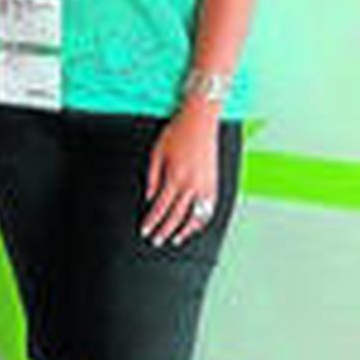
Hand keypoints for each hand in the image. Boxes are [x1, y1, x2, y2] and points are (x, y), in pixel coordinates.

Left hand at [140, 103, 219, 247]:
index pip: (161, 208)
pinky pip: (209, 208)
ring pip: (195, 216)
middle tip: (156, 240)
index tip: (145, 231)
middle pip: (176, 216)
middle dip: (165, 231)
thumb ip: (152, 177)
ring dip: (184, 231)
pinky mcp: (214, 182)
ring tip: (175, 239)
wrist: (200, 119)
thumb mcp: (157, 152)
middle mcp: (191, 184)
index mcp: (175, 177)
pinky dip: (201, 220)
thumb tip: (149, 198)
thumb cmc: (177, 132)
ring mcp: (205, 184)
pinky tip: (194, 226)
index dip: (152, 222)